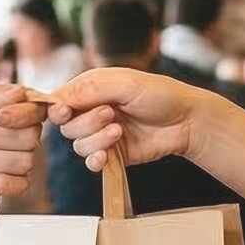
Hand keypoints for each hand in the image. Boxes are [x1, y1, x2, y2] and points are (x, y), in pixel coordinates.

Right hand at [46, 67, 215, 172]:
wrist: (187, 121)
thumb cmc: (161, 95)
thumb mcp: (125, 83)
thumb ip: (90, 89)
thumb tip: (58, 99)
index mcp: (91, 90)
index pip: (59, 101)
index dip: (58, 109)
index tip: (65, 112)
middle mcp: (92, 112)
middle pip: (66, 126)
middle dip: (86, 122)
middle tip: (110, 114)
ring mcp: (101, 134)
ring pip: (78, 145)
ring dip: (97, 140)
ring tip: (119, 131)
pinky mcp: (111, 154)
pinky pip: (91, 162)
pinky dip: (96, 160)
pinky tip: (107, 155)